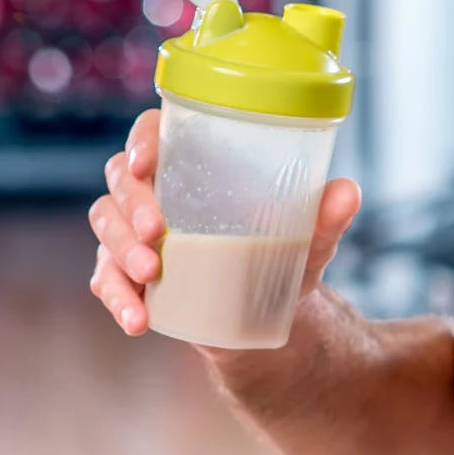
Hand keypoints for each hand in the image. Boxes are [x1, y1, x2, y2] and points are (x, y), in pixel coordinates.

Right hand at [89, 108, 362, 337]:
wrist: (265, 313)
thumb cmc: (279, 254)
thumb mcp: (306, 239)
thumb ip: (324, 217)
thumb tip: (348, 192)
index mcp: (191, 164)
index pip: (152, 134)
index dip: (142, 140)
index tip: (148, 162)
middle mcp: (153, 192)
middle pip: (119, 179)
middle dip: (133, 203)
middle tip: (158, 231)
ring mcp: (133, 234)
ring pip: (106, 226)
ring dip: (122, 249)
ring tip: (152, 273)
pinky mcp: (126, 274)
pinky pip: (105, 280)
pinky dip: (118, 298)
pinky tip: (138, 320)